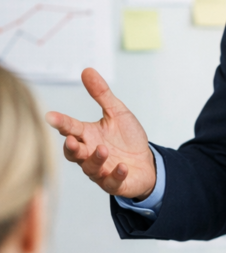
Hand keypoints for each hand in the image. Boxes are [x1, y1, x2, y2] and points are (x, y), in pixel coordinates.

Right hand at [45, 68, 156, 198]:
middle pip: (73, 152)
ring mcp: (101, 170)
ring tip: (103, 149)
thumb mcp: (117, 112)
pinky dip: (116, 175)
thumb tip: (87, 70)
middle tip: (71, 140)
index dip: (60, 122)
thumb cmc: (127, 138)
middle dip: (71, 147)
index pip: (70, 128)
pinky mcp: (114, 182)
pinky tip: (122, 166)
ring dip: (95, 159)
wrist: (147, 162)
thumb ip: (101, 94)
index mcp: (87, 135)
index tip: (51, 116)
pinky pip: (112, 182)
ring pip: (90, 168)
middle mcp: (90, 153)